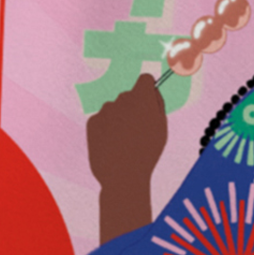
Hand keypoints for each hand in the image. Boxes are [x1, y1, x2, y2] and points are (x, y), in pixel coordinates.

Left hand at [87, 74, 167, 191]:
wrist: (121, 175)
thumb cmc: (146, 152)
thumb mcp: (161, 128)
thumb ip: (157, 104)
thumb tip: (151, 90)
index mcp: (142, 98)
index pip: (145, 79)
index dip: (148, 89)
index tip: (149, 100)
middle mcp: (121, 99)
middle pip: (129, 96)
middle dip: (134, 108)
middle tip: (139, 131)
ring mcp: (105, 110)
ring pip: (115, 109)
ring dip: (119, 119)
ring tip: (125, 142)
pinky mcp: (92, 121)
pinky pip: (103, 120)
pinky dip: (107, 129)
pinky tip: (112, 145)